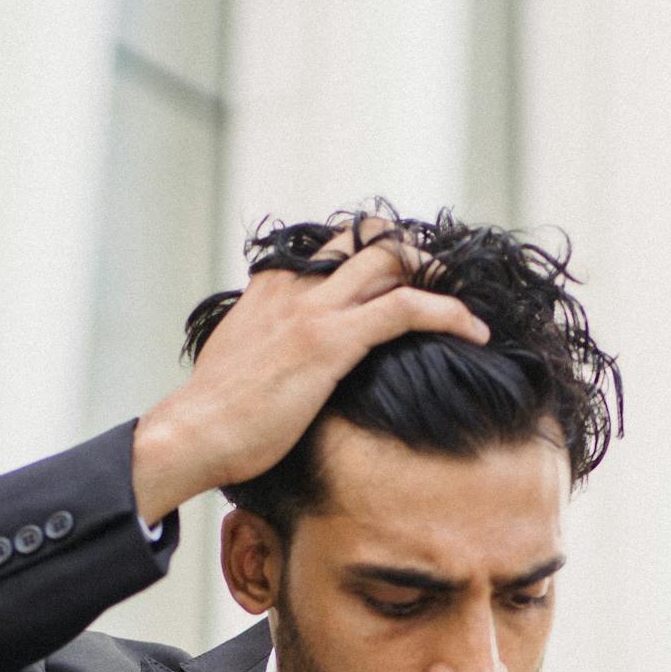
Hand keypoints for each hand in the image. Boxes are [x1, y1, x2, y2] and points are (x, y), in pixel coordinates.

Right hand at [129, 216, 490, 525]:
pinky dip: (448, 311)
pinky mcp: (331, 340)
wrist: (195, 433)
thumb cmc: (217, 414)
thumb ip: (269, 344)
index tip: (407, 274)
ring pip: (391, 259)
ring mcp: (313, 309)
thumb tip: (289, 363)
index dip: (376, 250)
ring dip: (438, 273)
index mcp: (272, 286)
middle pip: (367, 238)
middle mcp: (295, 285)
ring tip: (469, 304)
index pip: (333, 245)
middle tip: (446, 283)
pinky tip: (475, 330)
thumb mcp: (243, 361)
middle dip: (414, 253)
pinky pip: (404, 307)